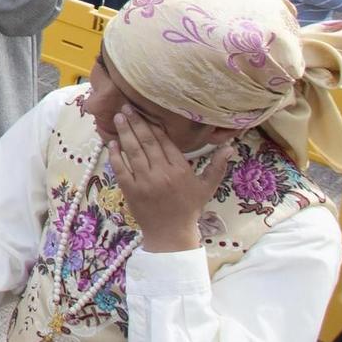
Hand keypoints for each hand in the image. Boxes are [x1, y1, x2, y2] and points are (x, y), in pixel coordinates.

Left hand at [108, 110, 234, 252]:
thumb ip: (217, 165)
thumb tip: (229, 146)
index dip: (153, 125)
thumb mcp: (207, 187)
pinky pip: (121, 169)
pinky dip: (115, 155)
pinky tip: (112, 142)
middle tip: (126, 107)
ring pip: (133, 152)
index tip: (145, 111)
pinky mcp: (130, 190)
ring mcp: (144, 182)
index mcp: (180, 170)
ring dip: (124, 133)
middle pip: (147, 142)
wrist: (170, 234)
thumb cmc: (189, 208)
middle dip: (136, 123)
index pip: (165, 141)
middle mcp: (162, 173)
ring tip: (118, 117)